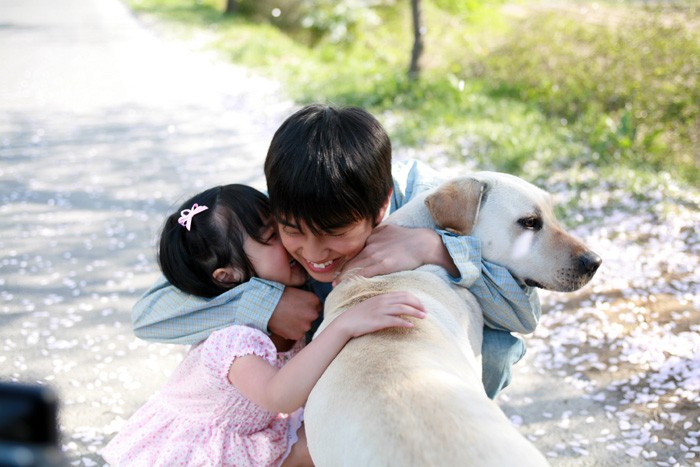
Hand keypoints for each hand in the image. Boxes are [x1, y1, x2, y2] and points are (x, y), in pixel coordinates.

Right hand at [267, 287, 320, 340]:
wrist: (266, 306)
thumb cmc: (278, 295)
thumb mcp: (296, 291)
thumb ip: (306, 298)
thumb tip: (309, 303)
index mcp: (314, 300)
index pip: (317, 305)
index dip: (309, 306)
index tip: (302, 307)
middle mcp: (313, 314)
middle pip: (312, 316)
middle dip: (305, 316)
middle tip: (293, 313)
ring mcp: (306, 326)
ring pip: (305, 326)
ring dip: (299, 324)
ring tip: (287, 319)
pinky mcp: (298, 335)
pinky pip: (297, 333)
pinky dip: (292, 331)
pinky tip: (284, 325)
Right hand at [333, 291, 425, 337]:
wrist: (346, 322)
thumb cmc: (360, 315)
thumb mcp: (373, 305)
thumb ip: (385, 304)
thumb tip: (398, 306)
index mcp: (383, 296)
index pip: (403, 294)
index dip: (415, 299)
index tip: (422, 306)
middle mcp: (383, 301)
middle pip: (405, 299)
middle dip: (418, 305)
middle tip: (426, 312)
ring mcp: (380, 311)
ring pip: (402, 309)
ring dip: (415, 313)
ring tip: (423, 318)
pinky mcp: (378, 321)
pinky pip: (394, 320)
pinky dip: (404, 322)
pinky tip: (411, 326)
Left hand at [334, 224, 456, 284]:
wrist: (424, 243)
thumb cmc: (409, 237)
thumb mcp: (390, 229)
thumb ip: (378, 232)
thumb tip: (373, 235)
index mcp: (371, 237)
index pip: (354, 251)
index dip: (345, 262)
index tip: (338, 270)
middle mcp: (371, 245)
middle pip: (351, 260)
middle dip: (341, 271)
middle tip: (333, 281)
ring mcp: (376, 254)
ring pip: (355, 267)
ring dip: (344, 278)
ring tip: (336, 286)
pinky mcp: (383, 264)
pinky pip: (364, 273)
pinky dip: (354, 279)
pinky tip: (348, 286)